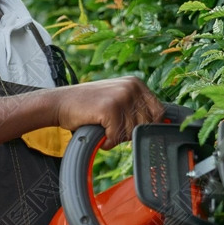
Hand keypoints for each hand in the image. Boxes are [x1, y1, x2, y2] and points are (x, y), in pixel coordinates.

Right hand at [50, 76, 168, 148]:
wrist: (61, 102)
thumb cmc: (89, 105)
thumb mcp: (118, 99)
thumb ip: (137, 107)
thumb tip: (162, 124)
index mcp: (137, 83)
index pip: (159, 112)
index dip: (147, 126)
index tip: (131, 129)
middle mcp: (132, 87)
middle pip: (146, 125)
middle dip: (129, 132)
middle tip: (112, 127)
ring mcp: (122, 96)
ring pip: (131, 133)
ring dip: (116, 137)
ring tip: (103, 127)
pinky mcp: (110, 108)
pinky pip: (117, 137)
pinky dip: (107, 141)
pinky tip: (98, 132)